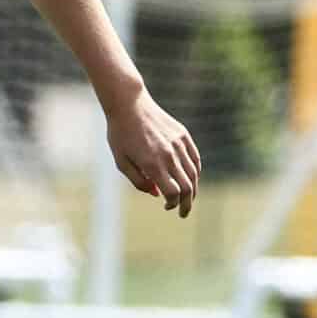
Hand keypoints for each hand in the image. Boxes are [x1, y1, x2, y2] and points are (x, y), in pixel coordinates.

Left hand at [108, 88, 201, 217]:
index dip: (172, 204)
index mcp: (152, 164)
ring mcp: (179, 144)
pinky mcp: (183, 135)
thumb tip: (157, 194)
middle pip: (187, 187)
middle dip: (187, 204)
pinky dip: (195, 172)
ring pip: (194, 174)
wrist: (129, 105)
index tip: (167, 206)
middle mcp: (169, 155)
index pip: (173, 193)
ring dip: (193, 190)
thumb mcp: (121, 162)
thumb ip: (138, 181)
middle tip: (183, 212)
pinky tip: (191, 179)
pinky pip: (195, 159)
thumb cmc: (120, 134)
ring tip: (188, 198)